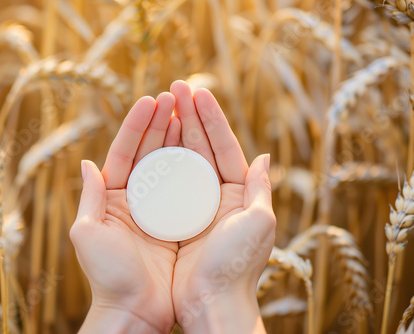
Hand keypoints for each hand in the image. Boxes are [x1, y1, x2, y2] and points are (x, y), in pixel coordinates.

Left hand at [70, 93, 180, 332]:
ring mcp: (159, 209)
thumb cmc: (108, 277)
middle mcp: (137, 200)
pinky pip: (187, 187)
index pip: (124, 152)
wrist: (136, 311)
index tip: (150, 101)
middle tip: (174, 95)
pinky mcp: (179, 221)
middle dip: (160, 122)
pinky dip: (193, 165)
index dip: (136, 125)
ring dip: (178, 136)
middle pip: (149, 152)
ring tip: (187, 110)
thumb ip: (89, 198)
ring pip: (170, 164)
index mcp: (113, 198)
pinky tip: (201, 146)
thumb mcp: (88, 235)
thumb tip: (86, 164)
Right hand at [170, 81, 275, 333]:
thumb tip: (264, 155)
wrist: (210, 304)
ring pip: (181, 161)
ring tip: (163, 103)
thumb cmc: (237, 267)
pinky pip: (163, 183)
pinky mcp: (172, 219)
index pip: (225, 147)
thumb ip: (260, 188)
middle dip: (190, 116)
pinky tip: (149, 140)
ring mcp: (192, 206)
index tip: (198, 92)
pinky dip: (158, 161)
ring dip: (173, 132)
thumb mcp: (259, 224)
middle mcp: (216, 197)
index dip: (212, 118)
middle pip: (201, 148)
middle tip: (177, 87)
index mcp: (238, 194)